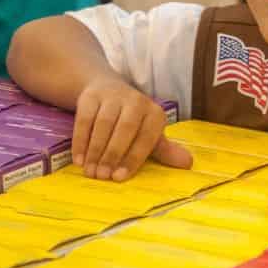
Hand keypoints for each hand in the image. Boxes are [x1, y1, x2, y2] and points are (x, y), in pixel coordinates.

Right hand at [71, 76, 192, 180]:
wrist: (107, 89)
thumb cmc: (133, 121)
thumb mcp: (150, 134)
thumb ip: (165, 150)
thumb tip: (188, 164)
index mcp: (154, 113)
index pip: (146, 137)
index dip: (133, 158)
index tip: (119, 177)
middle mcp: (136, 101)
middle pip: (124, 129)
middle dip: (112, 155)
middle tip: (102, 177)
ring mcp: (112, 96)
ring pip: (103, 124)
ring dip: (95, 150)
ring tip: (90, 172)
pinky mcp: (91, 96)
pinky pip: (84, 120)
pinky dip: (81, 141)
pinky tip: (79, 160)